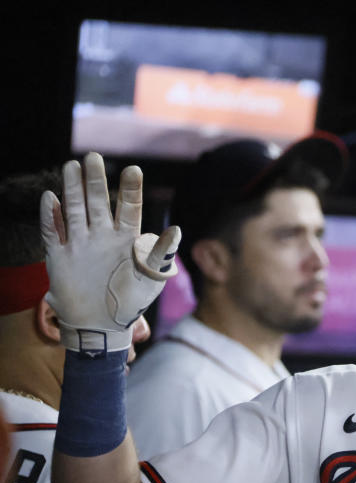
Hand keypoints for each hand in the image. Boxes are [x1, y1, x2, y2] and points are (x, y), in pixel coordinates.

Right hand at [41, 153, 179, 356]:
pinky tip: (50, 199)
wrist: (102, 325)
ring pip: (74, 210)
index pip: (129, 208)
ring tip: (72, 165)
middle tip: (94, 156)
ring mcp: (80, 243)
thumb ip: (161, 254)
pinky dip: (50, 217)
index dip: (130, 189)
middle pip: (98, 202)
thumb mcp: (151, 278)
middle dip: (95, 180)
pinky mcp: (59, 256)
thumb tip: (177, 230)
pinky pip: (52, 232)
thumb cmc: (131, 301)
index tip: (134, 169)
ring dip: (72, 189)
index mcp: (127, 238)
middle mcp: (102, 236)